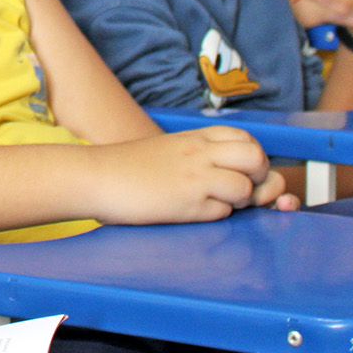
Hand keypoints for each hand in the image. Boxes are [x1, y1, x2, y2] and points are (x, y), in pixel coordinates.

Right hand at [89, 125, 273, 224]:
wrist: (95, 176)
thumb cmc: (128, 167)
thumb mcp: (169, 149)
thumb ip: (200, 155)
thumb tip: (231, 172)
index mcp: (196, 137)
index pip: (247, 139)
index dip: (251, 158)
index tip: (237, 172)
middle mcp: (200, 152)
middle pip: (257, 158)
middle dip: (258, 178)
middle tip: (238, 191)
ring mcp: (196, 177)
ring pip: (246, 188)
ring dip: (238, 201)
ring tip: (214, 203)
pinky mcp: (187, 203)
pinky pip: (222, 212)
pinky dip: (215, 216)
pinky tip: (191, 211)